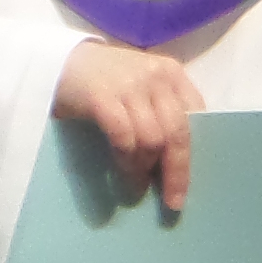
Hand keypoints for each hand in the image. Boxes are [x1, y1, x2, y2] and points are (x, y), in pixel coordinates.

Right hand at [53, 38, 206, 209]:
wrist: (65, 61)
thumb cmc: (110, 79)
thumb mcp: (144, 86)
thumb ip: (162, 111)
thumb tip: (172, 163)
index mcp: (172, 73)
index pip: (196, 116)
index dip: (193, 153)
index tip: (188, 183)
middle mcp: (156, 77)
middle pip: (177, 132)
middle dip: (176, 172)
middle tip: (171, 201)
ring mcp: (129, 85)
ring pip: (151, 138)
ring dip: (145, 169)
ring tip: (136, 186)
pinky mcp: (102, 97)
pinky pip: (123, 137)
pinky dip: (126, 161)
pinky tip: (122, 175)